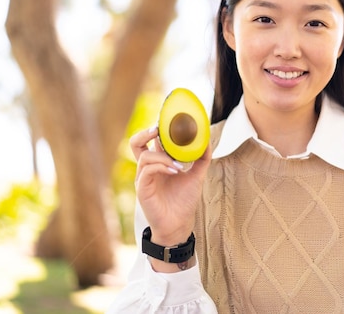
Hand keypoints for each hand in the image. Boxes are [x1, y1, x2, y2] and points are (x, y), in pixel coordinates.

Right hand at [129, 126, 210, 245]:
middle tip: (160, 129)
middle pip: (136, 143)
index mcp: (158, 162)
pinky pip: (146, 170)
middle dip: (146, 132)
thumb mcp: (196, 175)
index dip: (157, 128)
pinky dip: (161, 166)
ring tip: (178, 163)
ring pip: (144, 156)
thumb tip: (207, 140)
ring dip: (163, 155)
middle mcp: (148, 168)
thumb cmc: (184, 200)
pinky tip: (175, 171)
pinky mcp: (142, 189)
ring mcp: (143, 178)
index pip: (151, 139)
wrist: (179, 224)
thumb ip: (201, 158)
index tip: (171, 119)